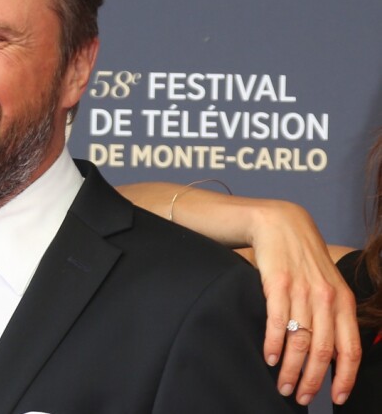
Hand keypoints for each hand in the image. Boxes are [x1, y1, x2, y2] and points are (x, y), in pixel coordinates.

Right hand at [243, 201, 360, 405]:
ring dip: (291, 369)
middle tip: (299, 397)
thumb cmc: (303, 256)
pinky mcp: (277, 283)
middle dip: (312, 382)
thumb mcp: (327, 282)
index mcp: (343, 300)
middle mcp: (326, 297)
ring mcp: (301, 290)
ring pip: (299, 341)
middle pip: (323, 351)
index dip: (345, 379)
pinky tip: (269, 357)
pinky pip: (276, 322)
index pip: (350, 349)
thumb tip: (332, 352)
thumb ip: (333, 313)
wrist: (280, 223)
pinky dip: (273, 344)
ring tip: (283, 384)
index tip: (335, 399)